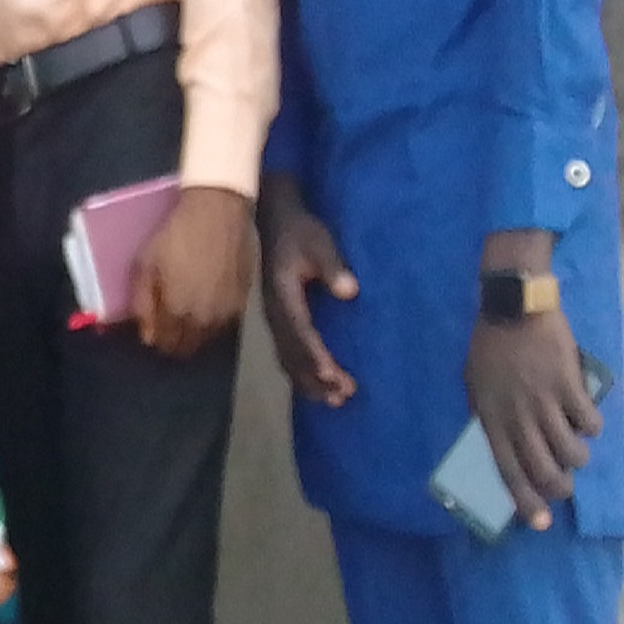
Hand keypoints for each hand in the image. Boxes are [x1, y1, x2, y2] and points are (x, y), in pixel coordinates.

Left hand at [130, 184, 255, 359]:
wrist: (218, 212)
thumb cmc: (176, 236)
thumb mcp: (146, 265)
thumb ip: (142, 304)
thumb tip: (146, 336)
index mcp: (177, 312)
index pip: (167, 344)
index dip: (157, 339)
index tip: (153, 328)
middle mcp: (205, 319)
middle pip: (188, 347)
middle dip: (175, 340)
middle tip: (168, 323)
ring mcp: (227, 312)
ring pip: (208, 338)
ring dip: (195, 332)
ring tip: (187, 313)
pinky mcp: (244, 300)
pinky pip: (225, 323)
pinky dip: (213, 321)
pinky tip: (206, 305)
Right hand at [255, 176, 358, 405]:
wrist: (275, 222)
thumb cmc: (301, 232)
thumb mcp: (319, 242)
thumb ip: (333, 266)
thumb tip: (349, 292)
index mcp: (283, 295)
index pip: (300, 330)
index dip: (314, 354)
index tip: (331, 373)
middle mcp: (274, 312)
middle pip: (292, 353)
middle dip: (316, 377)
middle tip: (342, 396)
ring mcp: (274, 318)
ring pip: (288, 358)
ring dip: (309, 381)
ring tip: (334, 400)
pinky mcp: (280, 320)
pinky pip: (287, 353)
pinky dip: (301, 372)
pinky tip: (316, 385)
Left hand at [467, 306, 598, 533]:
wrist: (513, 308)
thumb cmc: (490, 345)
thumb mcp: (474, 383)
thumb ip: (486, 413)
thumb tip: (500, 441)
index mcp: (491, 418)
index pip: (508, 470)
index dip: (524, 499)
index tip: (539, 522)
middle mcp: (517, 416)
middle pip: (542, 467)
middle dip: (558, 487)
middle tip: (565, 490)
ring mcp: (544, 401)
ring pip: (570, 450)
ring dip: (578, 459)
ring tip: (578, 454)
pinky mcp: (568, 384)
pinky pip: (588, 420)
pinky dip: (592, 427)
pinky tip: (589, 422)